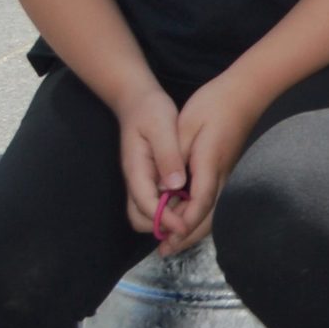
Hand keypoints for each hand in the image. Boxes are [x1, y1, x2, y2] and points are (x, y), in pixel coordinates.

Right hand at [115, 83, 186, 240]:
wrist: (138, 100)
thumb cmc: (150, 110)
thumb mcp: (162, 127)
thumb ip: (168, 156)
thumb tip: (175, 186)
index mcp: (136, 170)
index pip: (146, 206)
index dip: (165, 220)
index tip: (186, 227)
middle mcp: (135, 180)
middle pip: (141, 218)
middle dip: (163, 225)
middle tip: (190, 223)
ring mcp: (141, 180)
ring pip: (147, 213)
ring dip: (167, 218)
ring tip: (193, 214)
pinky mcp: (149, 177)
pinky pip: (156, 201)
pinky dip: (170, 208)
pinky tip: (190, 200)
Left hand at [159, 76, 263, 256]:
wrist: (245, 91)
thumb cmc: (214, 104)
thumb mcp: (186, 126)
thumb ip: (174, 158)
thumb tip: (169, 188)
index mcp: (210, 165)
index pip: (199, 204)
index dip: (182, 224)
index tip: (165, 238)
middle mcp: (222, 175)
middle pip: (208, 216)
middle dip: (186, 235)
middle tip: (165, 250)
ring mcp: (227, 173)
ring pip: (212, 210)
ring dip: (192, 228)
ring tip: (172, 241)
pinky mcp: (225, 169)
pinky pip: (213, 200)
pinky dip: (198, 214)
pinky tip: (184, 215)